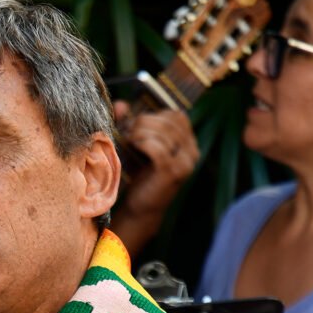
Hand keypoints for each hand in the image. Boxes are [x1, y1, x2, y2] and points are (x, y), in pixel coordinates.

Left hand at [114, 101, 197, 216]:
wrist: (141, 209)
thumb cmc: (140, 175)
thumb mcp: (139, 146)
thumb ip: (131, 123)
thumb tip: (120, 104)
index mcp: (189, 143)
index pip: (177, 115)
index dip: (154, 115)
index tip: (135, 125)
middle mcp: (192, 151)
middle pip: (169, 120)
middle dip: (144, 122)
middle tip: (127, 132)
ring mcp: (185, 162)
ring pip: (162, 131)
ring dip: (140, 133)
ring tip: (128, 141)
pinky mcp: (172, 171)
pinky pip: (156, 147)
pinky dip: (141, 143)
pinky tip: (132, 148)